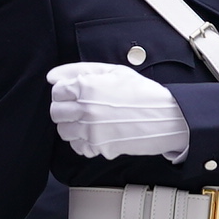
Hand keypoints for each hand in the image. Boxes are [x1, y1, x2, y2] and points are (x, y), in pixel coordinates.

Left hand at [49, 60, 190, 160]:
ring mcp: (91, 131)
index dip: (65, 92)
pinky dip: (84, 143)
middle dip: (66, 110)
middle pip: (56, 113)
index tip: (76, 94)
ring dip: (73, 127)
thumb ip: (79, 70)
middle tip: (81, 109)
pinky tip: (98, 134)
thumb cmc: (142, 92)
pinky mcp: (99, 147)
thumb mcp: (113, 71)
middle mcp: (85, 109)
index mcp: (87, 87)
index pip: (56, 92)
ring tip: (91, 121)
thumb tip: (52, 77)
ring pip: (64, 132)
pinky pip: (78, 148)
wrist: (166, 117)